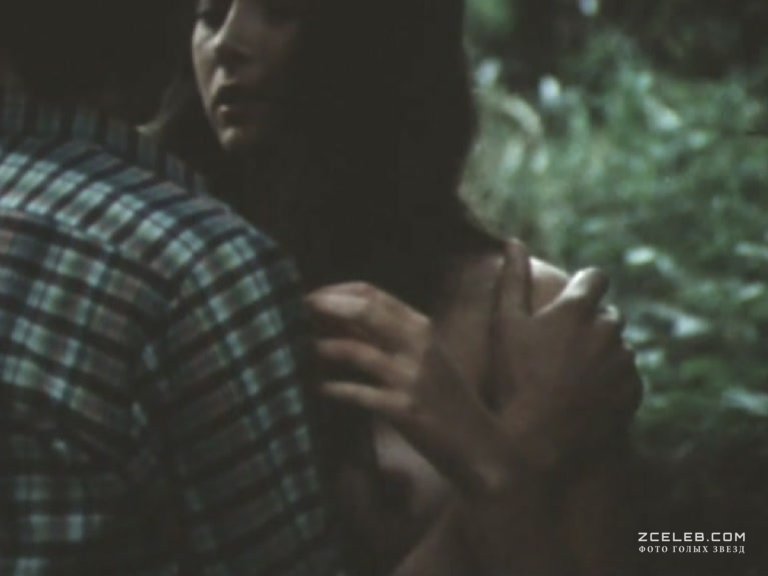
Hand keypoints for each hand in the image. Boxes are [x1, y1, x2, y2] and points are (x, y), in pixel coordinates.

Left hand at [305, 283, 509, 495]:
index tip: (311, 296)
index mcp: (422, 327)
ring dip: (324, 347)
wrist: (478, 443)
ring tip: (301, 348)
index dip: (337, 291)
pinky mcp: (404, 409)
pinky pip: (360, 393)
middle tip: (295, 310)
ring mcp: (412, 377)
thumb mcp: (423, 357)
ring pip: (358, 350)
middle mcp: (419, 345)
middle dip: (326, 306)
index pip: (374, 293)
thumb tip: (339, 314)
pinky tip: (318, 388)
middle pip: (365, 310)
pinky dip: (335, 389)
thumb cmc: (445, 398)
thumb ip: (387, 335)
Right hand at [491, 241, 641, 469]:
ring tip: (570, 375)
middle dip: (589, 323)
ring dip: (601, 352)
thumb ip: (511, 279)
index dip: (583, 286)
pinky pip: (627, 375)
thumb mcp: (504, 325)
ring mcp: (624, 362)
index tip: (570, 299)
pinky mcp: (633, 391)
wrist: (537, 442)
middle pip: (607, 314)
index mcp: (579, 309)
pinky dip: (611, 378)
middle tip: (561, 347)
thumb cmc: (513, 379)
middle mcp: (609, 330)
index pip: (595, 277)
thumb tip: (513, 240)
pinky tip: (584, 394)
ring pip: (618, 346)